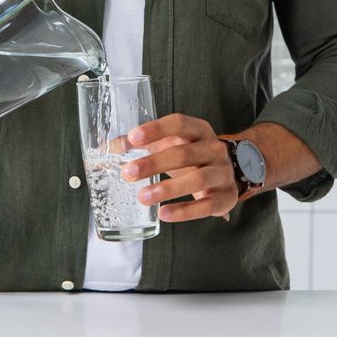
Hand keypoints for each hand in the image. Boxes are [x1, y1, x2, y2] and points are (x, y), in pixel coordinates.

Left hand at [120, 113, 238, 222]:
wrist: (229, 173)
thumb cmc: (192, 156)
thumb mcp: (171, 144)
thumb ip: (141, 144)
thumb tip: (107, 148)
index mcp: (199, 130)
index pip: (178, 123)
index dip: (155, 129)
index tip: (133, 138)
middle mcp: (213, 148)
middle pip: (184, 154)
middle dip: (154, 163)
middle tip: (127, 173)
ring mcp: (222, 172)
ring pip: (197, 179)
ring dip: (168, 188)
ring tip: (143, 197)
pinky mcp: (226, 197)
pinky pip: (206, 205)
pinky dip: (185, 211)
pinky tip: (164, 213)